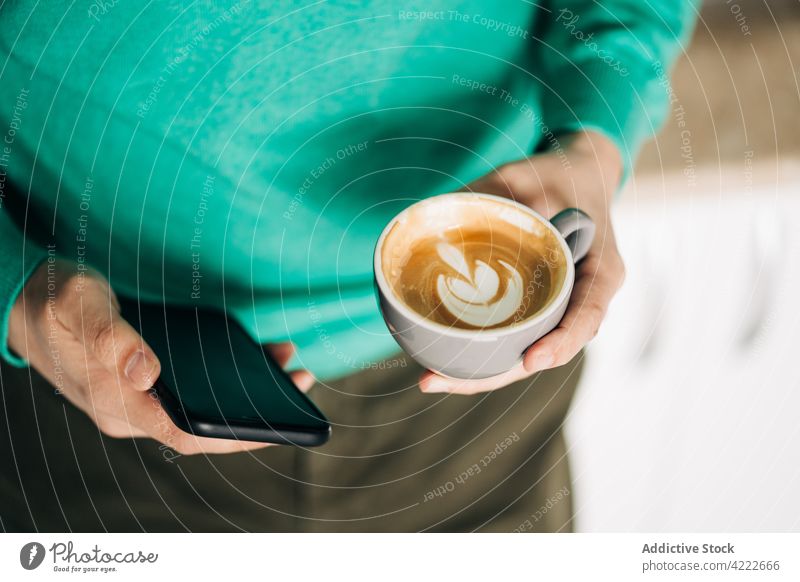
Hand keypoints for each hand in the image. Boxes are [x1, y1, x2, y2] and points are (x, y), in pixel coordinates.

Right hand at [7, 260, 313, 453]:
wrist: (26, 301)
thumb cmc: (53, 301)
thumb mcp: (78, 306)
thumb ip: (109, 338)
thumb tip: (145, 371)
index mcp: (117, 403)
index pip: (186, 436)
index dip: (236, 438)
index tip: (279, 425)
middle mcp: (132, 409)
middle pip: (204, 428)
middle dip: (256, 414)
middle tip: (300, 380)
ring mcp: (138, 398)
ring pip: (201, 409)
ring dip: (246, 394)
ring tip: (288, 363)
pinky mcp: (145, 381)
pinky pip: (192, 391)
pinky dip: (226, 379)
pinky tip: (252, 354)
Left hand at [419, 130, 625, 394]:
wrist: (580, 176)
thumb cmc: (563, 176)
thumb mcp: (536, 176)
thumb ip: (499, 192)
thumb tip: (445, 212)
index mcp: (602, 273)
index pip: (587, 318)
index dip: (561, 343)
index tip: (532, 360)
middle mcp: (582, 300)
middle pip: (545, 351)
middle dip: (495, 374)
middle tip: (437, 380)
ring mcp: (557, 308)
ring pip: (523, 351)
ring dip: (480, 371)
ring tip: (429, 378)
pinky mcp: (534, 307)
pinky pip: (510, 335)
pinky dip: (480, 349)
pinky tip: (440, 355)